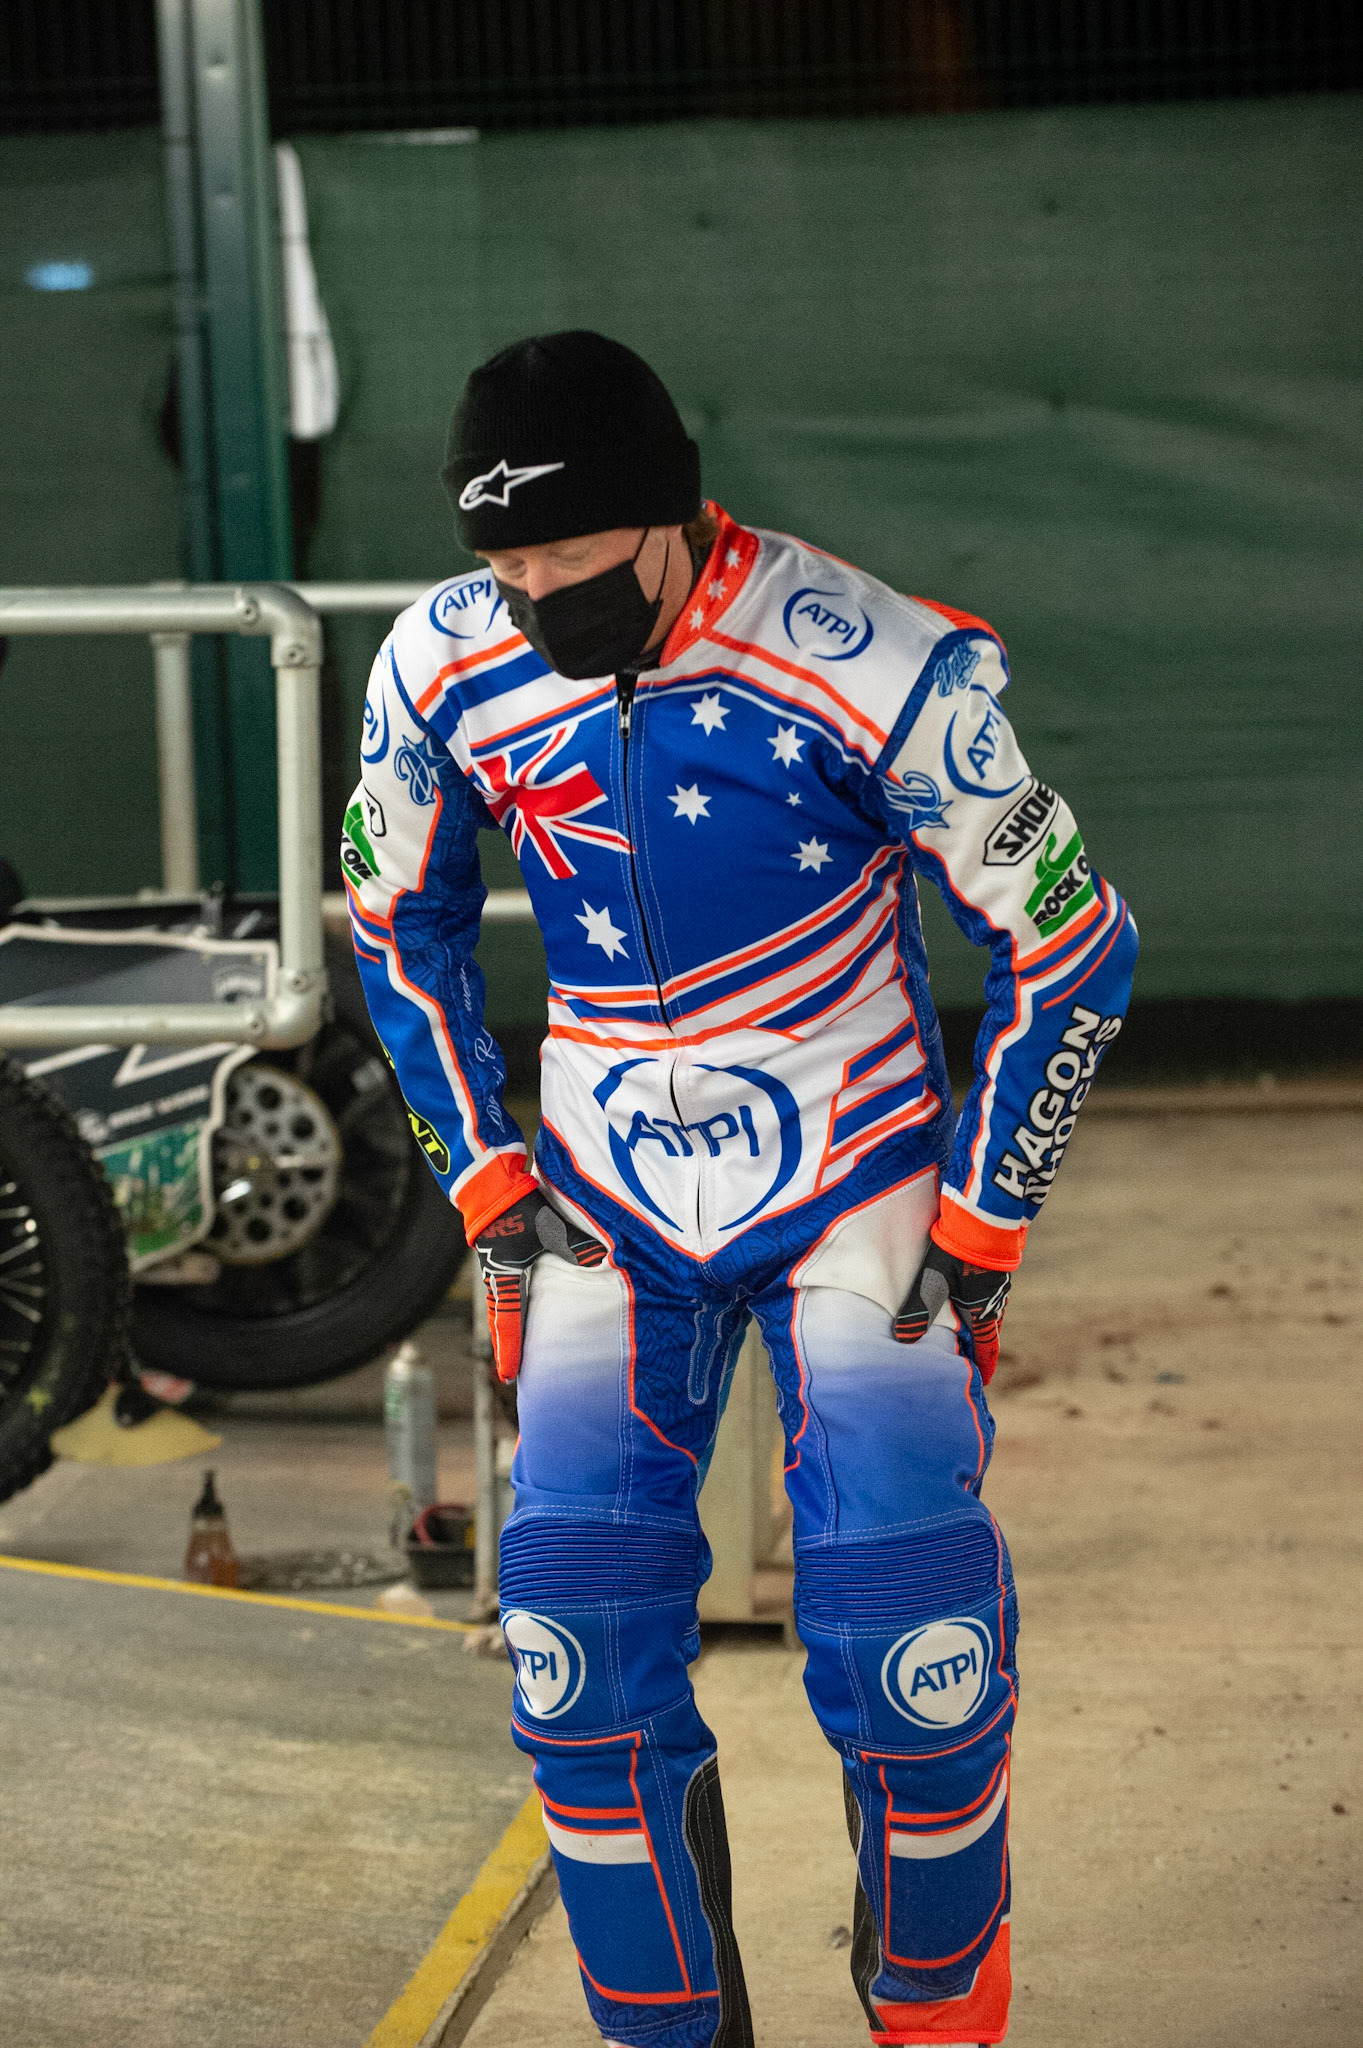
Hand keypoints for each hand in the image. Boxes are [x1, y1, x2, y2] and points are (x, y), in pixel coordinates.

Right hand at [473, 1189, 606, 1381]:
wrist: (492, 1185)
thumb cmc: (518, 1208)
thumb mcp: (549, 1228)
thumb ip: (576, 1245)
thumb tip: (603, 1260)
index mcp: (507, 1276)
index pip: (508, 1322)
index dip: (510, 1350)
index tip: (508, 1376)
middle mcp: (497, 1277)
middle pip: (501, 1322)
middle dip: (506, 1348)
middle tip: (509, 1374)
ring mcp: (496, 1268)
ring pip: (502, 1307)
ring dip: (508, 1329)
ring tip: (516, 1350)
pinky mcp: (500, 1257)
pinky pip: (505, 1291)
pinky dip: (511, 1309)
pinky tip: (521, 1311)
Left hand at [893, 1240, 1011, 1383]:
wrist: (982, 1216)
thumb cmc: (958, 1253)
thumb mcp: (933, 1283)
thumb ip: (917, 1311)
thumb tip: (902, 1340)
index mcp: (984, 1310)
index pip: (987, 1346)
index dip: (983, 1364)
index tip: (982, 1381)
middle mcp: (995, 1298)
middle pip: (988, 1329)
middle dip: (978, 1344)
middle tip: (967, 1357)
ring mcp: (996, 1280)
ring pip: (987, 1308)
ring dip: (976, 1321)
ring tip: (962, 1329)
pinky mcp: (991, 1263)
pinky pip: (984, 1290)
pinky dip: (974, 1300)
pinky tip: (964, 1294)